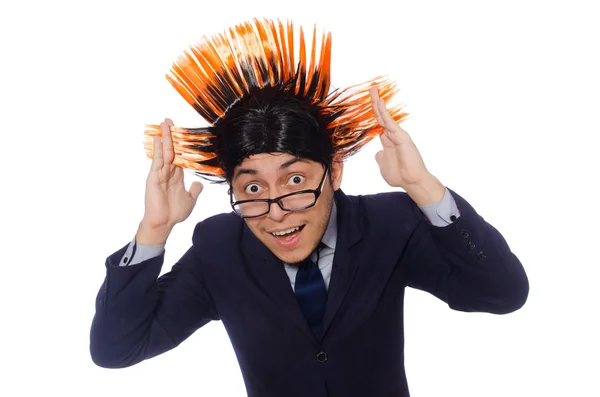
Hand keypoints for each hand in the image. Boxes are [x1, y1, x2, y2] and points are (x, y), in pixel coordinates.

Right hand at [137, 118, 202, 244]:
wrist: (164, 223)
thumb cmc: (174, 213)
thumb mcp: (190, 199)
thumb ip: (195, 190)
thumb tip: (199, 184)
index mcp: (176, 175)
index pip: (178, 155)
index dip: (180, 144)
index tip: (180, 132)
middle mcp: (167, 172)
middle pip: (170, 150)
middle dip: (170, 135)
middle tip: (169, 120)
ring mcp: (160, 173)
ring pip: (164, 152)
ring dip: (164, 137)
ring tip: (164, 124)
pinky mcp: (154, 177)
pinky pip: (157, 161)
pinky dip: (158, 150)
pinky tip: (158, 139)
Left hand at [370, 87, 444, 205]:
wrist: (412, 182)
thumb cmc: (400, 175)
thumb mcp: (384, 166)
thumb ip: (381, 158)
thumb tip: (378, 153)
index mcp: (388, 141)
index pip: (379, 123)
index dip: (373, 113)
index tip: (368, 102)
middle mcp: (393, 135)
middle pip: (381, 116)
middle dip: (375, 102)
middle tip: (371, 88)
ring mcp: (397, 135)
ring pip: (385, 116)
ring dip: (378, 103)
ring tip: (373, 89)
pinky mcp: (401, 137)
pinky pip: (390, 123)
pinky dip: (384, 112)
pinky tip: (379, 102)